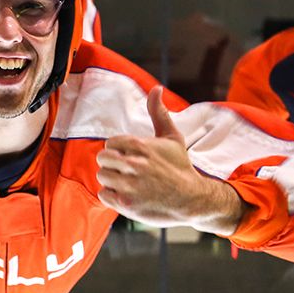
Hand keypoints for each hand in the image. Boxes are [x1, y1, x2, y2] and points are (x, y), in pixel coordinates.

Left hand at [96, 87, 246, 235]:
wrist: (191, 199)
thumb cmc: (180, 166)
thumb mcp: (173, 137)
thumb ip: (159, 112)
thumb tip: (156, 88)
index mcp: (140, 145)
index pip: (110, 143)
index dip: (119, 151)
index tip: (133, 158)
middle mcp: (133, 164)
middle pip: (102, 159)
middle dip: (113, 165)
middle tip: (129, 171)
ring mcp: (129, 185)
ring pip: (102, 177)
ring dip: (113, 180)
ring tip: (129, 183)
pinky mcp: (126, 204)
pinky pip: (104, 195)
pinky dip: (113, 196)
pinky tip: (128, 195)